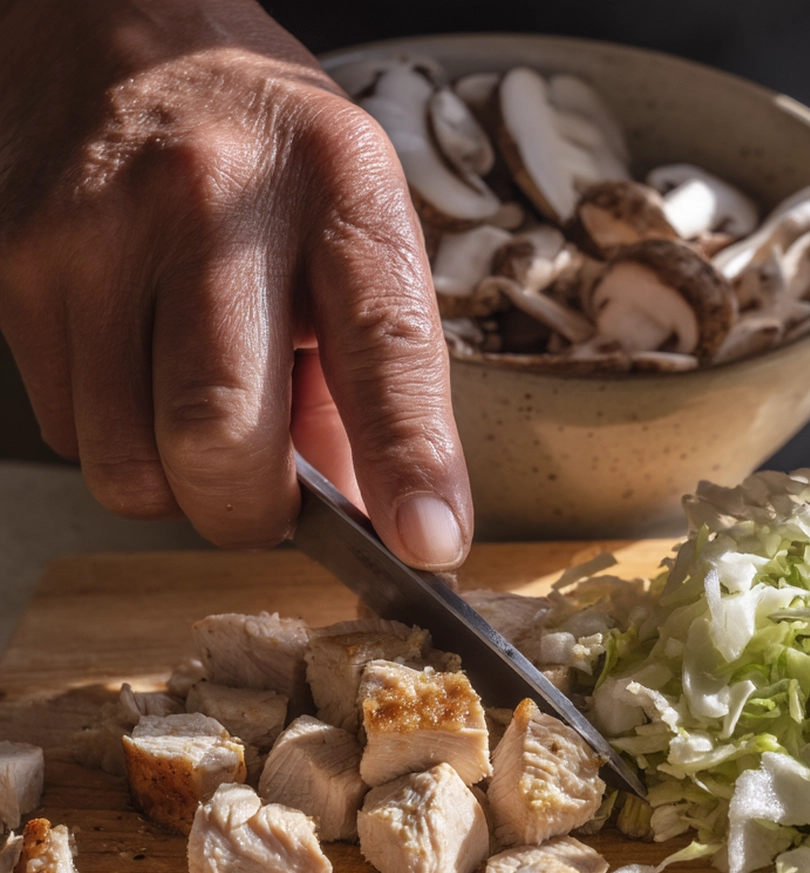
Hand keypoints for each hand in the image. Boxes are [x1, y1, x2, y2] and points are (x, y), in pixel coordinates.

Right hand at [0, 0, 471, 568]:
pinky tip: (141, 370)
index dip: (408, 460)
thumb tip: (369, 514)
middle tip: (272, 496)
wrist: (113, 31)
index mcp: (335, 188)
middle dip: (254, 510)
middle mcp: (211, 203)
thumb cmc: (264, 157)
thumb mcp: (353, 233)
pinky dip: (121, 440)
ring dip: (179, 482)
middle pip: (220, 436)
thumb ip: (372, 377)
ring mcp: (95, 234)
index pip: (384, 349)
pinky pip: (70, 434)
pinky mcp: (12, 267)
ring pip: (128, 464)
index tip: (427, 543)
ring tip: (202, 404)